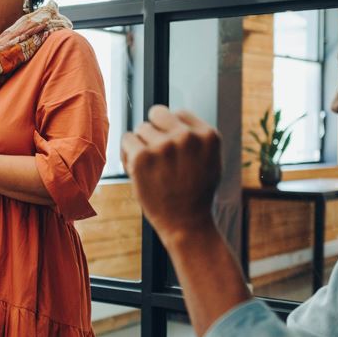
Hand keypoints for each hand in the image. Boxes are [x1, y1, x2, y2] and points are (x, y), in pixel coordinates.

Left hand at [120, 105, 222, 246]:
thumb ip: (196, 137)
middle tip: (157, 153)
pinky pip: (127, 139)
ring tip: (150, 166)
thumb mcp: (210, 160)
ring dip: (141, 144)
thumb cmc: (196, 193)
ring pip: (141, 128)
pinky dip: (127, 153)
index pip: (179, 113)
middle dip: (155, 130)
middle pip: (157, 113)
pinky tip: (137, 168)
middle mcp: (186, 136)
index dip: (171, 129)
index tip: (170, 146)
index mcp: (207, 135)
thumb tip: (173, 116)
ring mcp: (164, 146)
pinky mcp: (142, 157)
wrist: (186, 223)